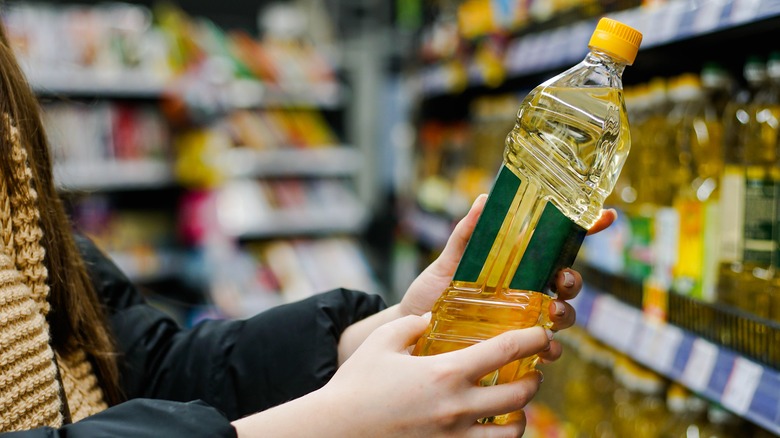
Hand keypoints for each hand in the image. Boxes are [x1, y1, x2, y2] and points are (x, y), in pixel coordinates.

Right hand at [322, 316, 549, 436]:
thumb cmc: (357, 384)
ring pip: (512, 431)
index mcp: (446, 372)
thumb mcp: (382, 341)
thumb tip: (431, 318)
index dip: (532, 339)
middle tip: (532, 370)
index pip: (505, 351)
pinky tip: (493, 427)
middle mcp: (458, 406)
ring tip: (516, 404)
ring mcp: (455, 436)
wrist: (337, 431)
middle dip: (534, 379)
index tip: (542, 333)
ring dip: (521, 414)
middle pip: (521, 395)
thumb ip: (412, 324)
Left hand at [399, 195, 615, 360]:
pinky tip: (545, 349)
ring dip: (565, 314)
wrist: (410, 334)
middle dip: (573, 281)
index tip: (606, 215)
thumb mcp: (447, 263)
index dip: (586, 229)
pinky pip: (544, 350)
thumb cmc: (431, 295)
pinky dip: (551, 350)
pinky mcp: (514, 348)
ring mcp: (523, 320)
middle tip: (562, 281)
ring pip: (562, 316)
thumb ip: (466, 234)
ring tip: (552, 314)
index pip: (557, 246)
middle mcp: (526, 292)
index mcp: (516, 266)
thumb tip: (483, 199)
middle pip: (566, 282)